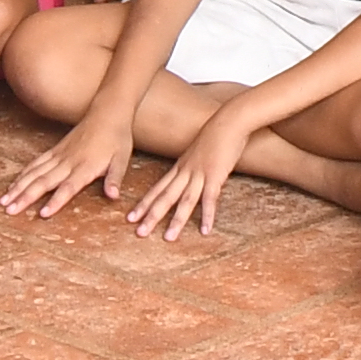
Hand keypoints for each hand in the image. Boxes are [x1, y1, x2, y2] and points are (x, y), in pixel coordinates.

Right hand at [0, 117, 133, 217]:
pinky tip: (12, 185)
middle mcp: (68, 162)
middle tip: (9, 211)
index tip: (42, 214)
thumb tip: (113, 196)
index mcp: (86, 167)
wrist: (108, 113)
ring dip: (18, 188)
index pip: (68, 187)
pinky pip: (35, 164)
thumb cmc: (117, 139)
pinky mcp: (55, 150)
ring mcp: (59, 155)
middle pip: (43, 182)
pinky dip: (23, 175)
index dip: (55, 201)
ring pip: (34, 173)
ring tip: (3, 202)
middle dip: (25, 197)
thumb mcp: (122, 160)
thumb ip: (114, 179)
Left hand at [128, 123, 251, 238]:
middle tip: (139, 232)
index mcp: (180, 167)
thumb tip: (189, 175)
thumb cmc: (216, 134)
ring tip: (168, 238)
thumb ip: (192, 165)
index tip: (131, 217)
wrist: (230, 121)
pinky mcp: (216, 175)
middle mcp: (186, 172)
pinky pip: (210, 198)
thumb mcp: (198, 151)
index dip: (144, 203)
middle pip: (165, 196)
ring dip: (176, 220)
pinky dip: (208, 215)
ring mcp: (200, 173)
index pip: (157, 188)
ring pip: (185, 200)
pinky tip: (206, 230)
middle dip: (151, 215)